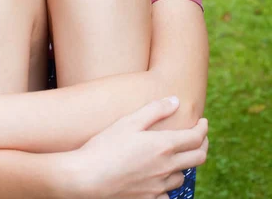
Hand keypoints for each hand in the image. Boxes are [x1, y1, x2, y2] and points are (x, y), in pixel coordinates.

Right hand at [75, 97, 207, 198]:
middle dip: (203, 145)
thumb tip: (175, 100)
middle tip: (200, 138)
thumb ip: (155, 110)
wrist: (87, 178)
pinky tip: (159, 179)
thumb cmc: (105, 146)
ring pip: (182, 177)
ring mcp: (158, 186)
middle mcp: (166, 167)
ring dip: (183, 165)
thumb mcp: (129, 121)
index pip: (195, 138)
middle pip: (198, 158)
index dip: (203, 129)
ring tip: (176, 157)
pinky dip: (167, 186)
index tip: (203, 122)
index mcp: (163, 145)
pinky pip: (167, 195)